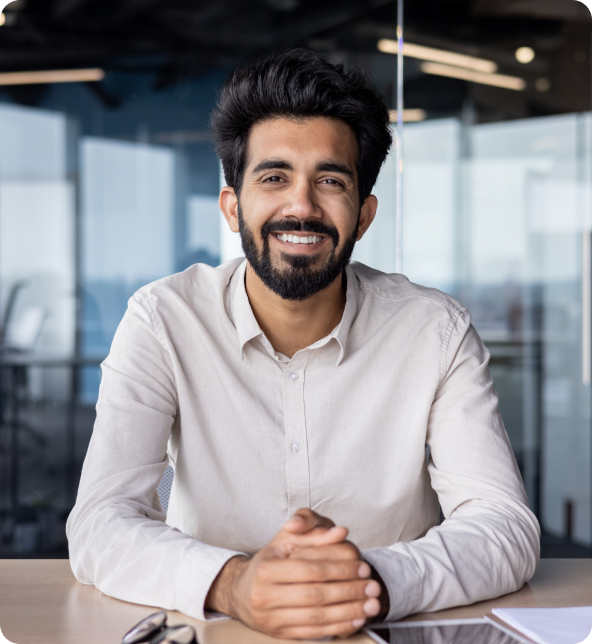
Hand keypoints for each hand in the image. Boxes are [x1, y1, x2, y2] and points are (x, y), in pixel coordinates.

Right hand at [205, 508, 381, 638]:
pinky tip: (355, 619)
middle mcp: (265, 595)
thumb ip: (314, 532)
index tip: (363, 566)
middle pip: (316, 594)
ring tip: (371, 605)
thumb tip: (340, 532)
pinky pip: (313, 632)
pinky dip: (337, 627)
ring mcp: (271, 618)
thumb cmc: (269, 560)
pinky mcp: (279, 634)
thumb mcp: (286, 539)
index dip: (340, 568)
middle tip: (373, 586)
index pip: (311, 568)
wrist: (241, 590)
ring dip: (349, 611)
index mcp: (267, 568)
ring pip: (317, 616)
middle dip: (349, 591)